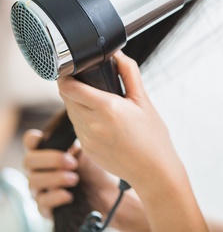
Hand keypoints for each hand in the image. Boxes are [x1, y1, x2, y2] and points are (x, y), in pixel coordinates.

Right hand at [23, 129, 149, 230]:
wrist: (106, 189)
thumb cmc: (95, 162)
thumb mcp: (89, 143)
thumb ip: (81, 128)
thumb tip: (86, 104)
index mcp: (48, 149)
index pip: (30, 141)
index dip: (33, 139)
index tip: (44, 138)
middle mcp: (40, 168)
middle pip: (29, 161)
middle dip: (50, 159)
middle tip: (72, 160)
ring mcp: (41, 187)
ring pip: (33, 181)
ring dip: (54, 178)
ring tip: (74, 177)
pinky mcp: (47, 205)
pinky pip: (42, 203)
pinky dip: (55, 197)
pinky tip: (69, 194)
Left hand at [57, 51, 185, 193]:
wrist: (153, 170)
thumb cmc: (152, 136)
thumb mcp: (144, 100)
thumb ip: (129, 73)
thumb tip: (118, 54)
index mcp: (107, 109)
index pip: (70, 88)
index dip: (66, 76)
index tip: (71, 69)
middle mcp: (92, 124)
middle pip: (66, 98)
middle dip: (72, 87)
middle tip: (87, 81)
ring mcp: (87, 139)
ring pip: (71, 113)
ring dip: (77, 103)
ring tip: (96, 100)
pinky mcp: (86, 149)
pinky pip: (77, 127)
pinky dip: (83, 118)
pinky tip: (101, 119)